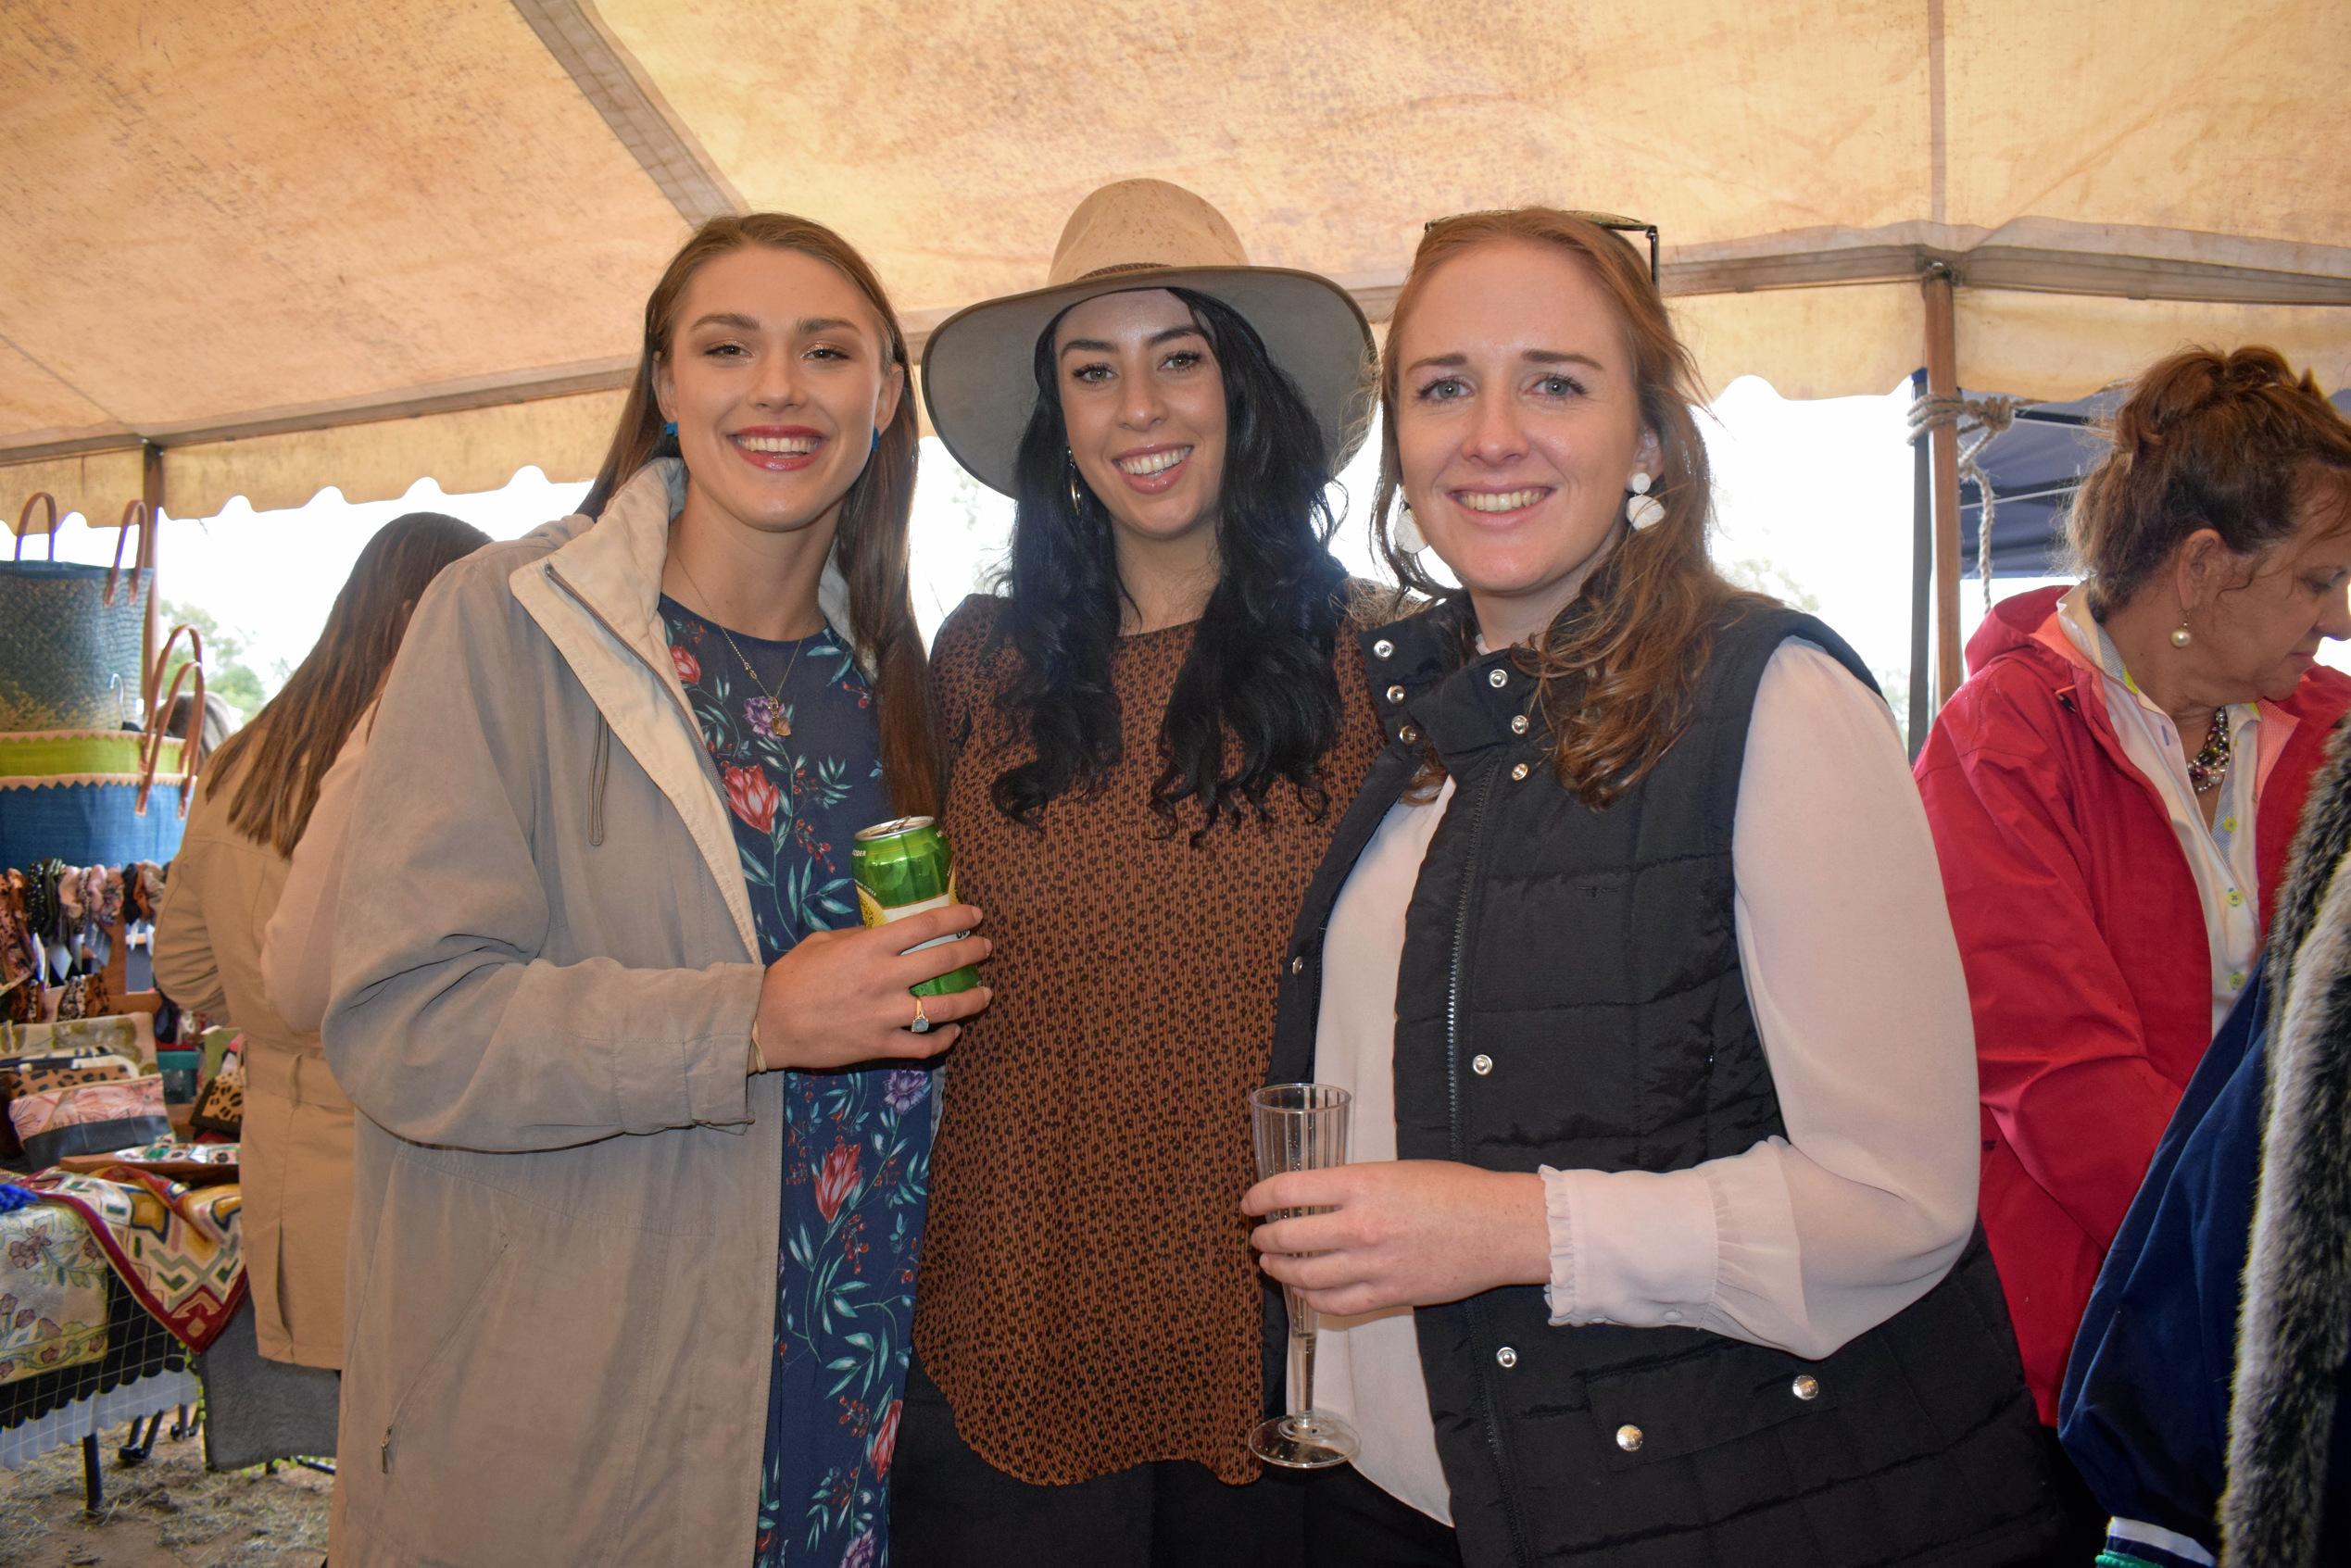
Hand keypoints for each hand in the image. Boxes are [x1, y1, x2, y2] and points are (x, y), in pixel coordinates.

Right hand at [755, 904, 991, 1070]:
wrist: (769, 1023)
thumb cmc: (792, 977)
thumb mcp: (823, 941)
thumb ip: (859, 936)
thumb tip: (885, 934)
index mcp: (870, 947)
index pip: (927, 925)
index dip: (957, 916)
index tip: (975, 914)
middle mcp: (885, 979)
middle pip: (945, 961)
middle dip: (973, 951)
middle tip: (984, 947)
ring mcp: (886, 1015)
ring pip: (946, 1008)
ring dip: (972, 999)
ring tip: (985, 993)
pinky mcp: (880, 1046)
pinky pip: (924, 1046)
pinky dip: (945, 1039)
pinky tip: (954, 1031)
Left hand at [1243, 1160, 1548, 1316]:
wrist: (1501, 1227)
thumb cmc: (1457, 1191)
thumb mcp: (1397, 1170)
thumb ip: (1354, 1184)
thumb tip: (1316, 1197)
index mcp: (1361, 1184)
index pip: (1287, 1191)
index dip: (1258, 1198)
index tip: (1249, 1203)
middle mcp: (1361, 1225)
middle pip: (1288, 1237)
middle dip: (1264, 1238)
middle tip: (1259, 1237)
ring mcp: (1373, 1264)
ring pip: (1305, 1275)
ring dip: (1280, 1271)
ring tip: (1271, 1265)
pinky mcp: (1390, 1294)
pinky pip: (1336, 1303)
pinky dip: (1312, 1298)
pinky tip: (1306, 1291)